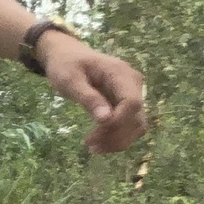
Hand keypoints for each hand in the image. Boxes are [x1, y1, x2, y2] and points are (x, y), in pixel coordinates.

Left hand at [41, 34, 147, 153]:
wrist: (67, 55)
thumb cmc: (66, 64)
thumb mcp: (69, 80)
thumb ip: (88, 98)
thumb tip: (105, 119)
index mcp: (120, 73)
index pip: (132, 102)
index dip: (118, 122)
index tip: (95, 135)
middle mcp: (133, 83)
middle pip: (136, 117)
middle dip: (115, 135)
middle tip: (89, 145)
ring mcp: (132, 93)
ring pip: (137, 124)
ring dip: (118, 140)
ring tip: (93, 148)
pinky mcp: (126, 103)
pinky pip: (130, 124)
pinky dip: (118, 137)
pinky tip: (99, 143)